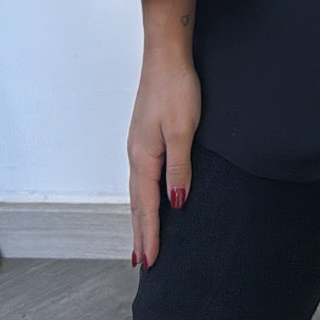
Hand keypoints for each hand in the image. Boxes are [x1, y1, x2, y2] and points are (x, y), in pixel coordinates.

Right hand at [126, 51, 201, 267]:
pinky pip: (142, 176)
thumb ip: (180, 167)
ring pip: (137, 191)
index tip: (150, 262)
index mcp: (143, 157)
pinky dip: (142, 197)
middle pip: (136, 203)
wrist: (166, 56)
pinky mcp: (145, 136)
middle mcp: (136, 154)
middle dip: (139, 233)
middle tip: (141, 263)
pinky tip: (148, 198)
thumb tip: (177, 202)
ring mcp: (138, 145)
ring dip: (139, 218)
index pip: (146, 206)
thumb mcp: (183, 130)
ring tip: (141, 240)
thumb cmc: (176, 89)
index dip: (150, 234)